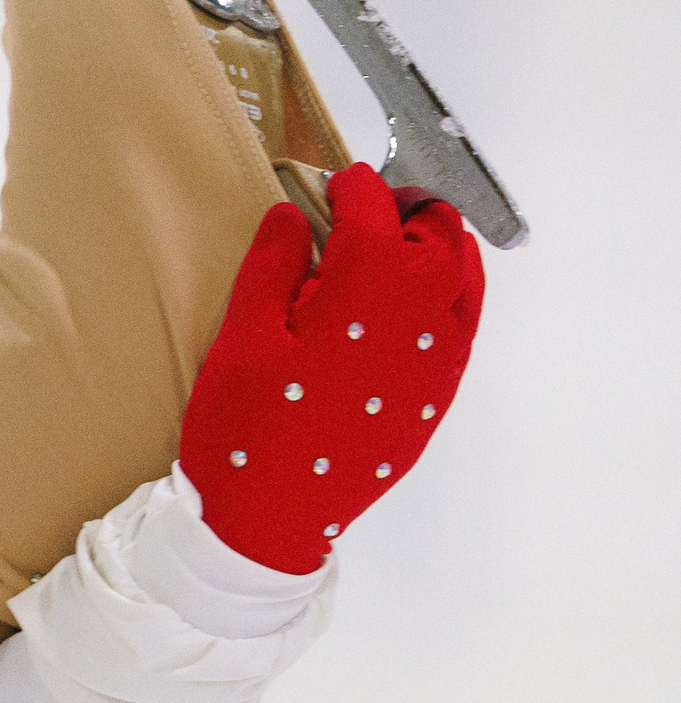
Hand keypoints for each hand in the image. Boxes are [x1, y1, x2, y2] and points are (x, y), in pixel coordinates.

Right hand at [180, 163, 484, 572]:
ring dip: (433, 252)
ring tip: (390, 258)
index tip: (338, 183)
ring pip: (463, 277)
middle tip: (362, 218)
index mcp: (365, 292)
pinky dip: (443, 299)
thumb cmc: (246, 430)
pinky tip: (403, 311)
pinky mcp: (439, 395)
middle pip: (437, 236)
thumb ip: (270, 267)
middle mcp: (419, 318)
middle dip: (404, 214)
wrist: (270, 519)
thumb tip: (290, 216)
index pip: (375, 212)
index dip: (356, 189)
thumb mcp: (239, 340)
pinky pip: (463, 326)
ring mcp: (438, 359)